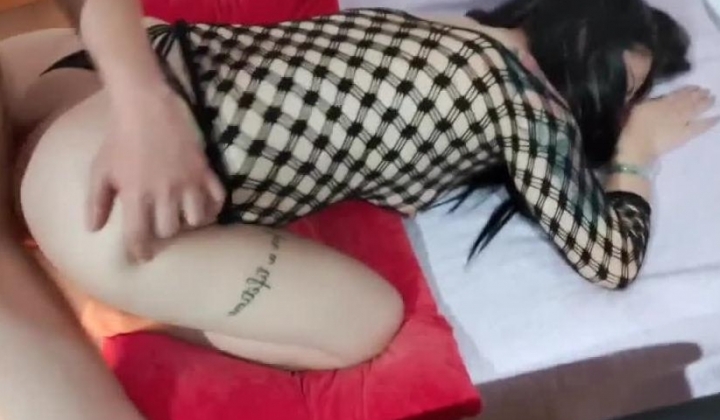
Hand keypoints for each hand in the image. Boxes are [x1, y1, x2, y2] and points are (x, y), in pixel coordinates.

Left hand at [88, 87, 224, 261]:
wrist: (146, 105)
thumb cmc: (120, 138)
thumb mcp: (101, 170)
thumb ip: (97, 202)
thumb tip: (94, 230)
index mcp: (136, 195)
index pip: (139, 235)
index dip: (140, 250)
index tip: (142, 255)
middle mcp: (164, 193)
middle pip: (170, 230)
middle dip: (164, 233)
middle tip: (161, 226)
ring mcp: (188, 182)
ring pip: (196, 220)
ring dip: (189, 221)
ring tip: (184, 216)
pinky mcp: (205, 170)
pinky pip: (217, 198)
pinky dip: (213, 207)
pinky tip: (206, 205)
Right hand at [617, 86, 718, 164]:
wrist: (638, 145)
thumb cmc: (631, 127)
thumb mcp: (636, 107)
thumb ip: (648, 101)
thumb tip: (656, 97)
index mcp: (662, 101)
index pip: (678, 93)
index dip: (687, 89)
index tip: (694, 86)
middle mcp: (675, 108)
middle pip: (689, 100)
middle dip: (698, 94)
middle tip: (706, 90)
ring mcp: (682, 121)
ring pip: (696, 109)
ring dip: (705, 103)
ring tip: (712, 98)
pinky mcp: (685, 134)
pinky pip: (700, 126)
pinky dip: (709, 122)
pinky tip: (717, 117)